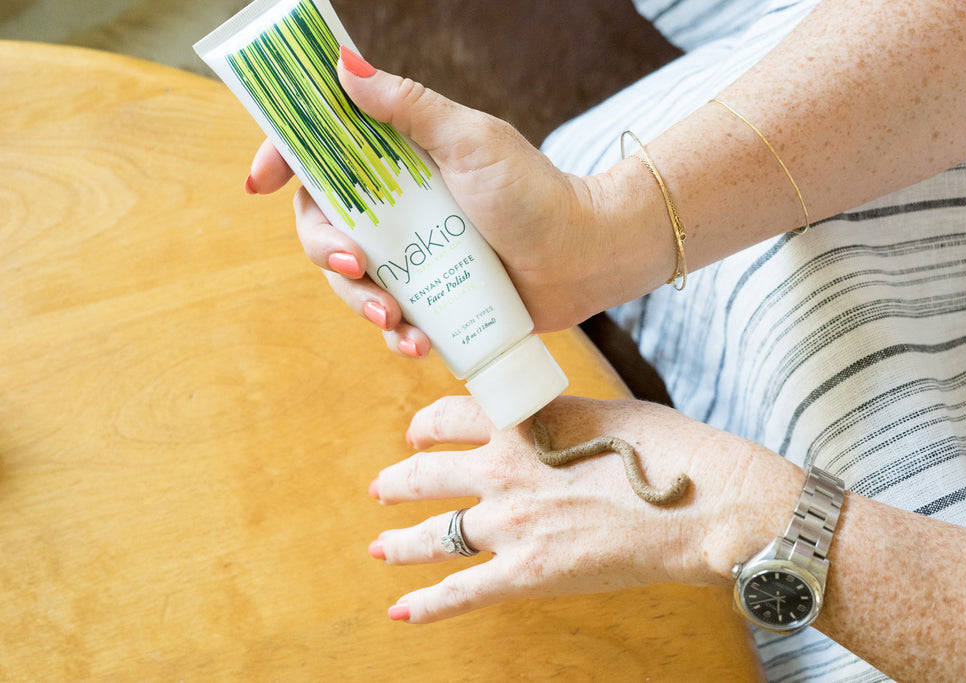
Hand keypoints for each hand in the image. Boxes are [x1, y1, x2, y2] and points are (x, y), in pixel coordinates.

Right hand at [247, 54, 630, 358]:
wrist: (585, 256)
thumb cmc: (535, 191)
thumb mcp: (471, 140)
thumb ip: (409, 108)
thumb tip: (344, 65)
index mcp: (397, 162)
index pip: (322, 155)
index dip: (283, 161)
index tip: (260, 181)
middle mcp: (396, 208)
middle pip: (324, 227)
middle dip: (327, 250)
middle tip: (358, 263)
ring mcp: (411, 257)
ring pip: (350, 281)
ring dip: (359, 302)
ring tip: (393, 319)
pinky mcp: (431, 301)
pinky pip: (391, 321)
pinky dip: (396, 336)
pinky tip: (417, 345)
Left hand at [367, 395, 803, 622]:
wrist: (704, 502)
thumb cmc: (668, 449)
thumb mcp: (603, 410)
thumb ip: (555, 415)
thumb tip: (538, 418)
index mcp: (521, 421)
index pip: (450, 415)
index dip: (427, 425)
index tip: (419, 432)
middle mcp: (504, 468)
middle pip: (426, 473)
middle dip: (398, 480)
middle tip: (383, 487)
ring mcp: (511, 523)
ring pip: (432, 535)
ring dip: (399, 543)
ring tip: (379, 546)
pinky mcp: (528, 573)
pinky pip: (461, 593)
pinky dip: (425, 605)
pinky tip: (400, 612)